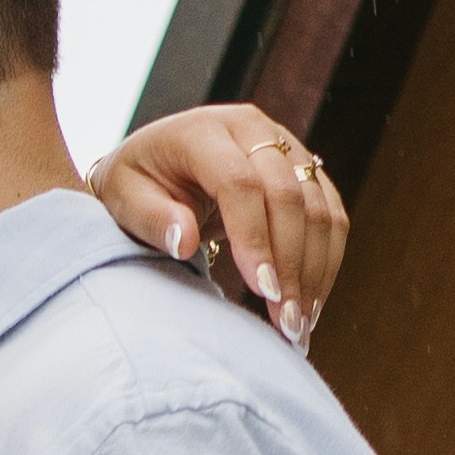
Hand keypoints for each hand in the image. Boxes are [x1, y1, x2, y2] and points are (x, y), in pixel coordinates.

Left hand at [89, 103, 347, 346]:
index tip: (263, 292)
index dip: (255, 239)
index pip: (240, 184)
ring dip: (315, 270)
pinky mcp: (303, 169)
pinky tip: (311, 303)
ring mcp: (284, 145)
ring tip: (300, 326)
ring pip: (318, 206)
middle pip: (288, 195)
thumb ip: (152, 219)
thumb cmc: (135, 186)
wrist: (156, 161)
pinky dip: (325, 261)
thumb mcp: (125, 200)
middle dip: (292, 265)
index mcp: (204, 130)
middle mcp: (252, 129)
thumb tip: (182, 241)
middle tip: (287, 324)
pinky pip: (330, 214)